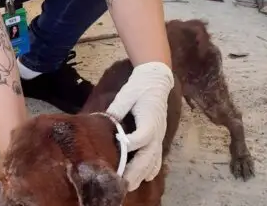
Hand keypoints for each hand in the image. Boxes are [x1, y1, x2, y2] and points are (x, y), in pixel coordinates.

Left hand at [106, 61, 173, 190]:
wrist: (156, 81)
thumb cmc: (140, 86)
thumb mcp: (127, 93)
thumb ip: (118, 107)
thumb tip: (106, 119)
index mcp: (149, 118)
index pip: (143, 136)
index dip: (132, 143)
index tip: (120, 147)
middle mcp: (157, 131)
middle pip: (149, 155)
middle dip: (136, 170)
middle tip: (123, 182)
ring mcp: (160, 136)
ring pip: (153, 160)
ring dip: (142, 173)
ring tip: (129, 186)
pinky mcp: (159, 137)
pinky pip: (158, 157)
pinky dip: (152, 169)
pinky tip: (144, 178)